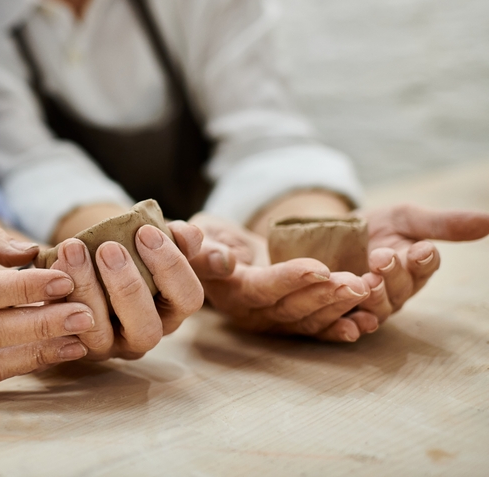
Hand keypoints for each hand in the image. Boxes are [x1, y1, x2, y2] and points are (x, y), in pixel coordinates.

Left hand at [48, 221, 204, 360]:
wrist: (90, 262)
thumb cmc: (133, 254)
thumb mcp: (157, 244)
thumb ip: (177, 238)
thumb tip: (189, 234)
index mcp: (171, 310)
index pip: (187, 299)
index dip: (171, 266)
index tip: (145, 231)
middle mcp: (143, 335)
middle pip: (146, 329)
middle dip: (127, 287)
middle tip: (108, 247)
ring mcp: (107, 345)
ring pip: (99, 333)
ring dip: (86, 290)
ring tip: (72, 249)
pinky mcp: (73, 343)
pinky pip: (64, 330)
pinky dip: (57, 299)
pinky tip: (52, 266)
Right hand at [189, 213, 372, 341]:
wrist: (218, 256)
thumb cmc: (207, 241)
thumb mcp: (197, 237)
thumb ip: (204, 248)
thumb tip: (223, 260)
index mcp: (231, 293)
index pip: (263, 288)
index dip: (291, 280)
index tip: (320, 267)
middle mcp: (254, 314)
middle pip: (293, 309)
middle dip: (327, 295)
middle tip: (358, 282)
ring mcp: (274, 322)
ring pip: (311, 320)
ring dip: (342, 308)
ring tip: (368, 290)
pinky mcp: (291, 322)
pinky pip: (319, 329)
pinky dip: (343, 328)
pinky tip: (369, 323)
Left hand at [355, 204, 488, 324]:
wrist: (329, 234)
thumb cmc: (375, 227)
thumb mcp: (404, 218)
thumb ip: (442, 223)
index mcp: (416, 267)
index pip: (426, 265)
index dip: (424, 259)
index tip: (421, 250)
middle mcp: (398, 291)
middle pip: (402, 288)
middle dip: (393, 274)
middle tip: (381, 257)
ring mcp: (373, 305)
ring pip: (380, 308)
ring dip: (375, 297)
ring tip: (366, 280)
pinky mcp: (344, 314)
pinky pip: (352, 325)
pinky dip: (353, 326)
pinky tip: (351, 323)